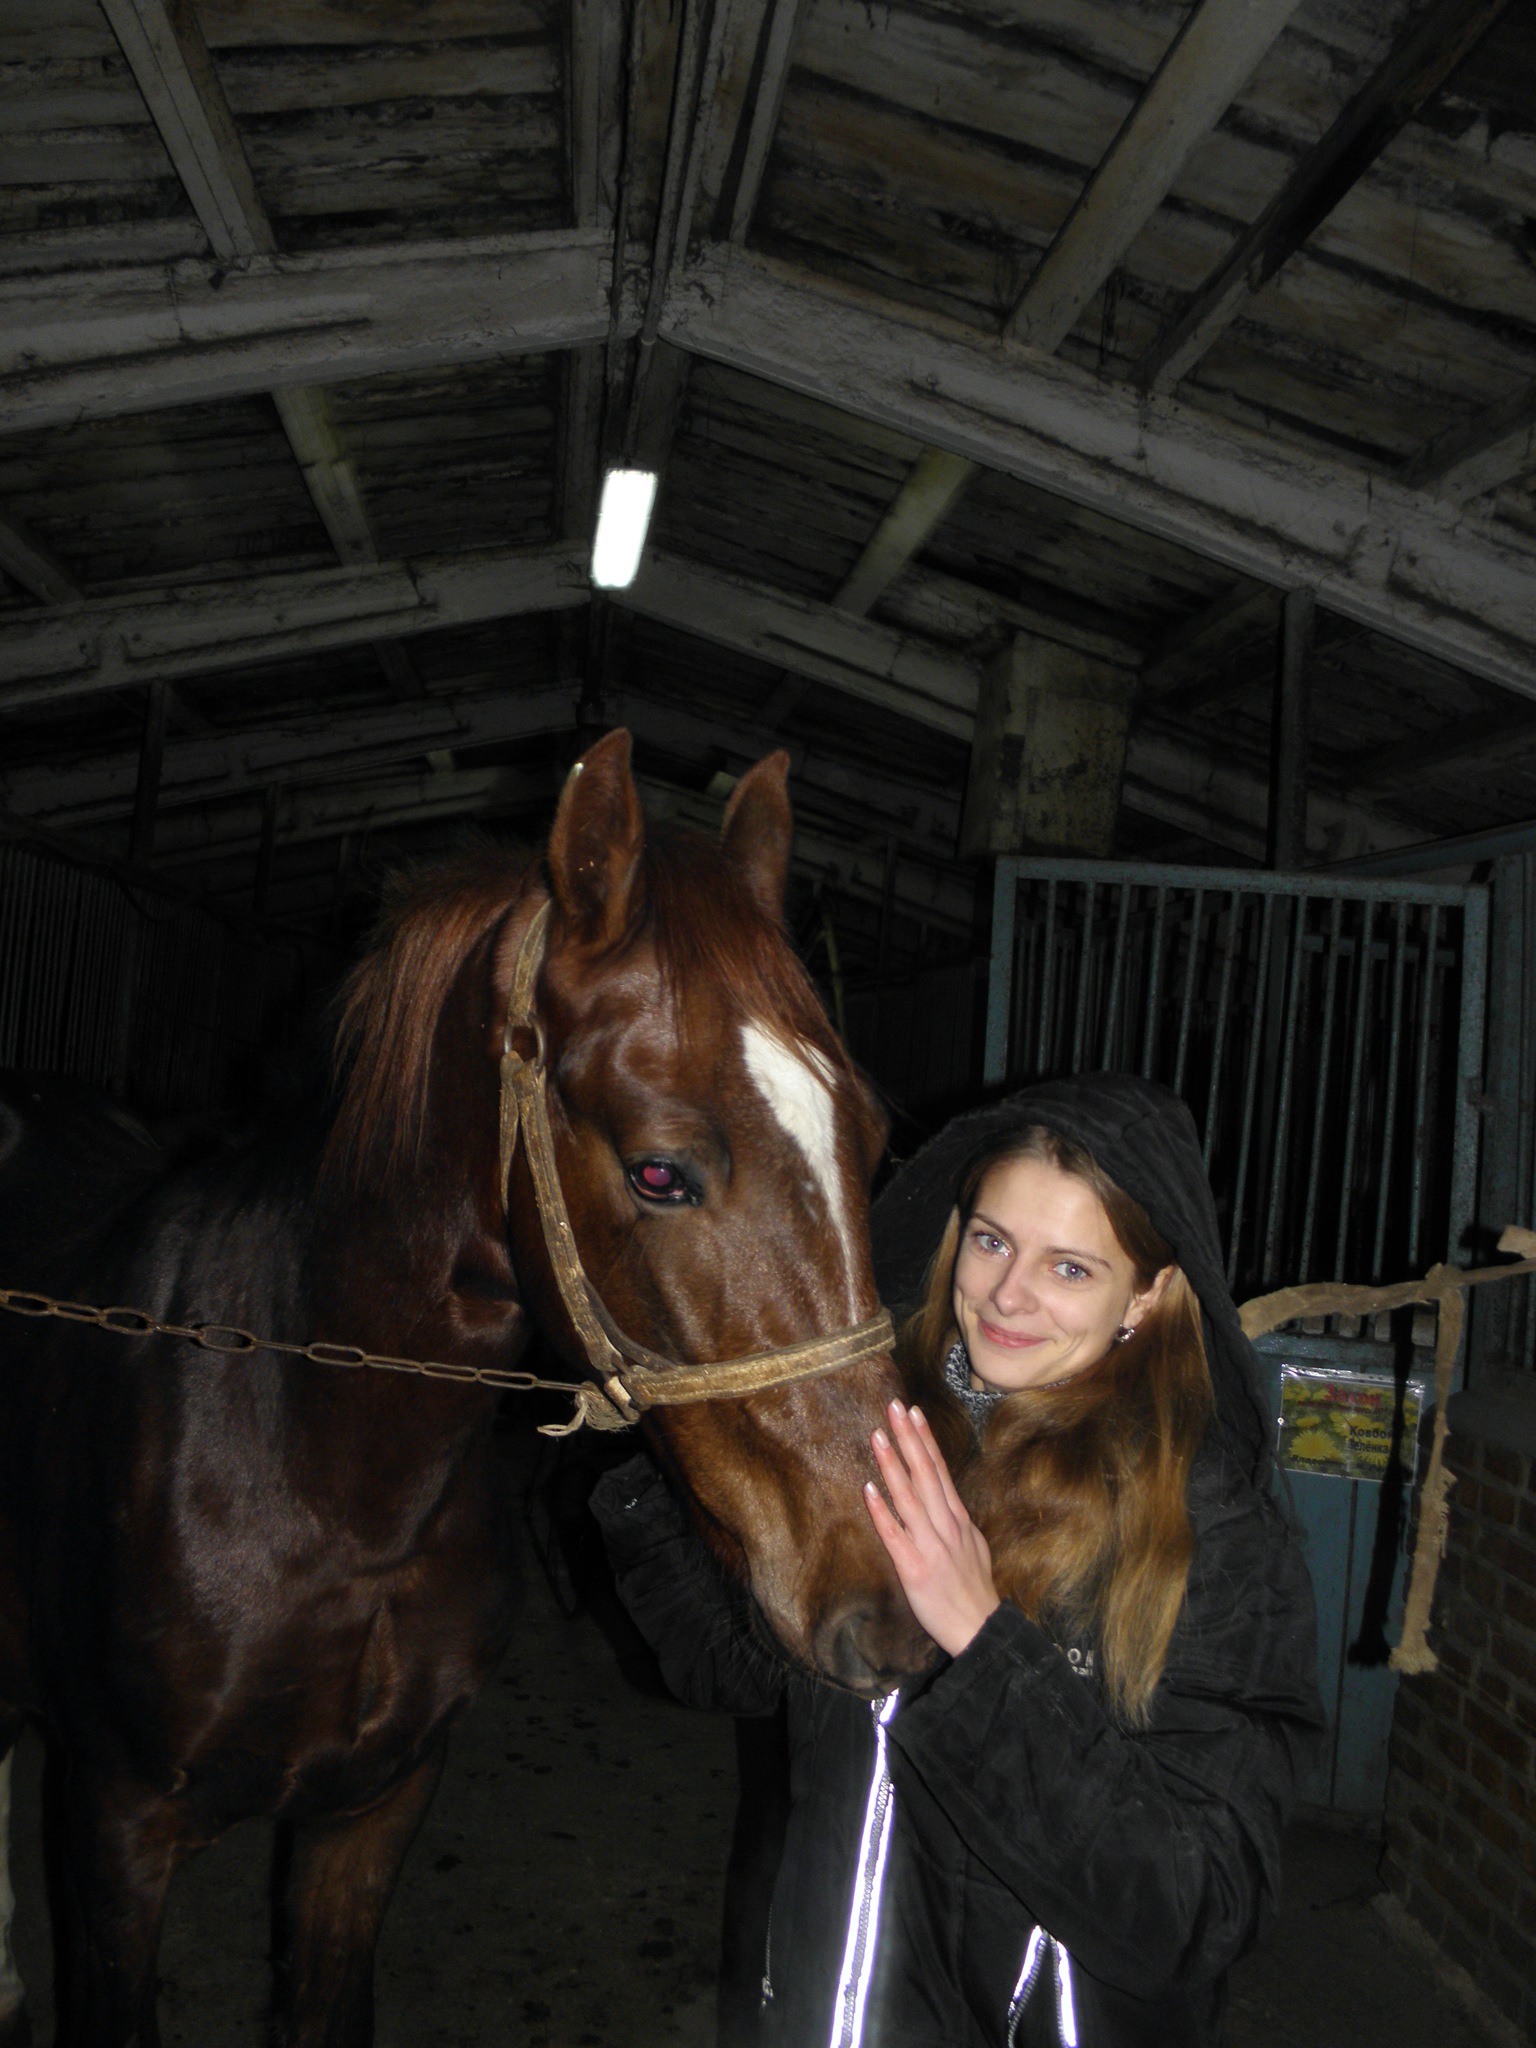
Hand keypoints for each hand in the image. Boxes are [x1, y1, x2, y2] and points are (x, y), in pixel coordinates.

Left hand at [864, 1400, 999, 1657]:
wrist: (980, 1629)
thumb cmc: (974, 1590)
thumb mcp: (973, 1545)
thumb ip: (954, 1521)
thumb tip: (943, 1500)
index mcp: (957, 1518)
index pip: (939, 1469)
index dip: (925, 1439)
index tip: (914, 1412)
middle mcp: (944, 1525)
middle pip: (925, 1473)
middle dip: (909, 1438)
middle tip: (894, 1407)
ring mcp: (930, 1544)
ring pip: (909, 1496)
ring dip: (892, 1464)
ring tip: (877, 1436)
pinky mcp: (913, 1567)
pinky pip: (894, 1534)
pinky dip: (882, 1510)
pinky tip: (868, 1489)